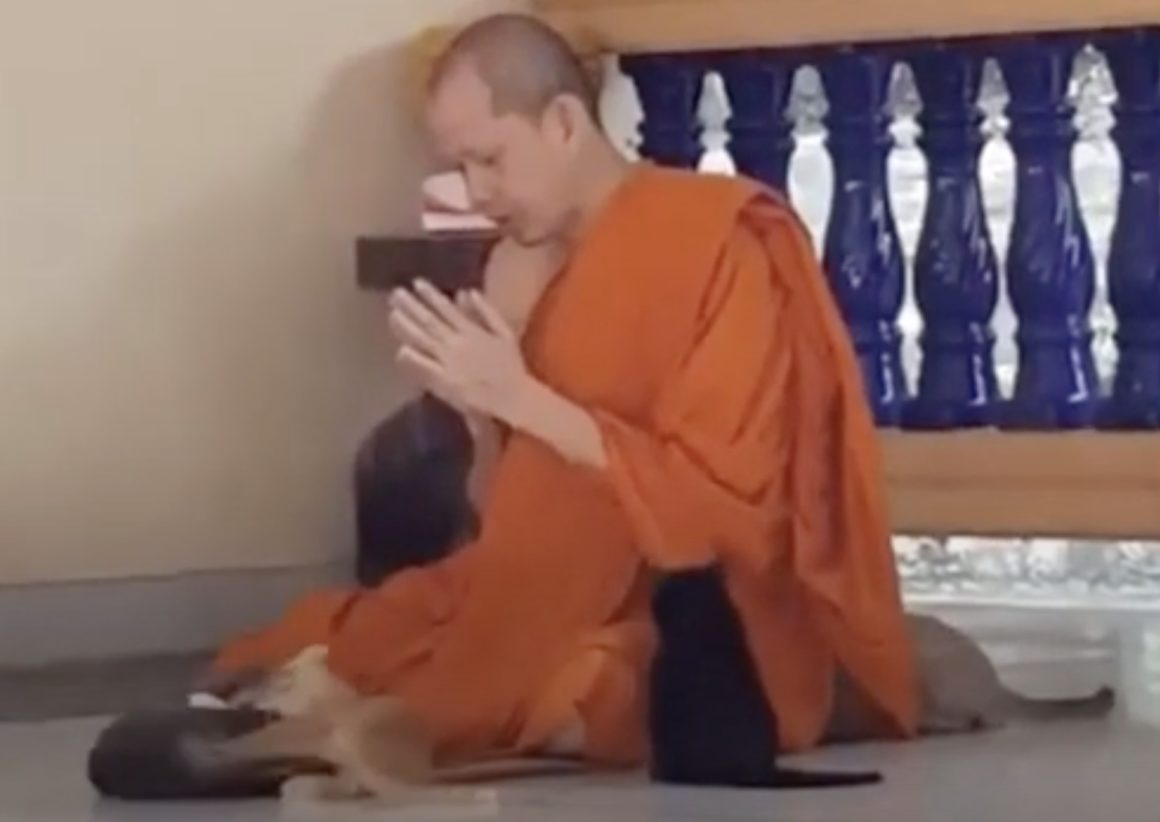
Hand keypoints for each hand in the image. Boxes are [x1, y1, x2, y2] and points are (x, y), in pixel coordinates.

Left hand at [388, 280, 531, 423]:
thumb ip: (486, 311)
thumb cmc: (510, 367)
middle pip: (429, 321)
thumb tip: (466, 292)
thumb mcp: (504, 333)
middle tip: (395, 294)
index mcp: (472, 330)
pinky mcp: (445, 382)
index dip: (430, 295)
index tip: (416, 283)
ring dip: (407, 327)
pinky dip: (413, 359)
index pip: (446, 308)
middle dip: (411, 306)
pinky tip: (400, 351)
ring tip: (393, 314)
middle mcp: (458, 342)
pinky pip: (425, 367)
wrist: (514, 397)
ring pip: (423, 340)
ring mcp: (450, 362)